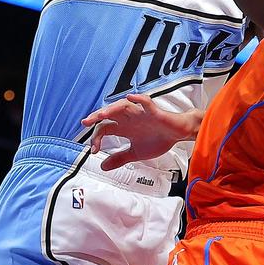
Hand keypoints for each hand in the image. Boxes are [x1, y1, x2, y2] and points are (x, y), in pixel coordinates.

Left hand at [80, 94, 202, 170]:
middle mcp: (130, 118)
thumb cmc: (158, 139)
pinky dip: (137, 99)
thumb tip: (103, 166)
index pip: (105, 128)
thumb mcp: (135, 153)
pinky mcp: (154, 112)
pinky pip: (145, 102)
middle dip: (97, 117)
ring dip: (112, 109)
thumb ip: (119, 158)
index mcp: (124, 127)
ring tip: (102, 114)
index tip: (94, 151)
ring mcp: (141, 113)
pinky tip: (129, 98)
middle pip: (110, 114)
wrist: (177, 135)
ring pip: (123, 106)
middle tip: (86, 122)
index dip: (96, 138)